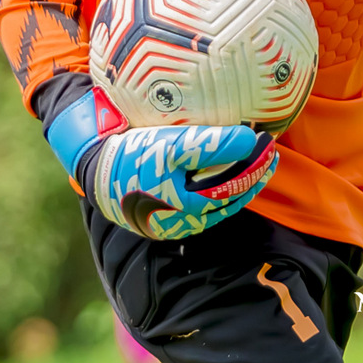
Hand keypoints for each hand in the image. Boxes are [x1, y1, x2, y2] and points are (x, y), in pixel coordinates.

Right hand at [46, 88, 276, 240]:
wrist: (92, 167)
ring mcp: (174, 222)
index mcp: (189, 208)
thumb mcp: (171, 145)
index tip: (271, 145)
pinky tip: (222, 172)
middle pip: (229, 199)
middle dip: (252, 177)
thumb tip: (249, 140)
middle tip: (271, 154)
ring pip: (216, 205)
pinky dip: (217, 188)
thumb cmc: (130, 155)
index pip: (235, 188)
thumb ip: (210, 144)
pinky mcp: (163, 216)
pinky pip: (199, 204)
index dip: (257, 167)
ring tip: (254, 163)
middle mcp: (185, 221)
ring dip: (238, 184)